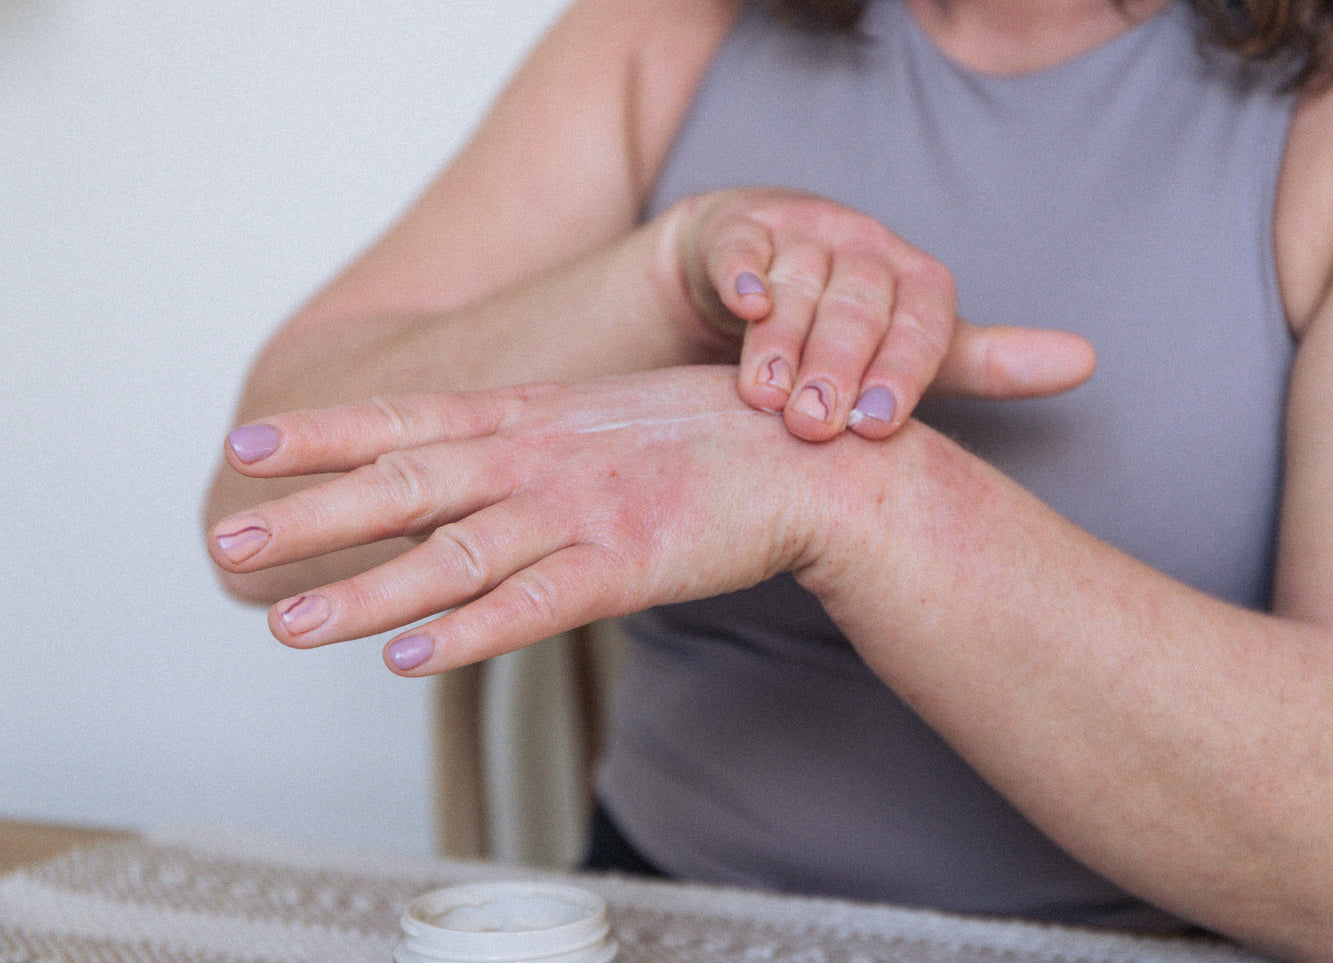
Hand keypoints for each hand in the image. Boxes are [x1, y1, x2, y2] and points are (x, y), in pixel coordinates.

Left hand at [207, 367, 855, 674]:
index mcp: (532, 418)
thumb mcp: (602, 417)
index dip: (326, 435)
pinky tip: (410, 657)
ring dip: (367, 592)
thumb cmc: (708, 437)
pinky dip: (468, 633)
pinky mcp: (627, 566)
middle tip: (233, 543)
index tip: (252, 445)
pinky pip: (533, 607)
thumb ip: (534, 440)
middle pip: (407, 487)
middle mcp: (540, 459)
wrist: (809, 459)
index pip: (408, 420)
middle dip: (315, 517)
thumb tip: (472, 466)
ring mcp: (580, 511)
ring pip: (453, 556)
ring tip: (290, 626)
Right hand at [672, 188, 1095, 441]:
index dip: (902, 372)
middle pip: (857, 304)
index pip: (923, 321)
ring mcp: (799, 233)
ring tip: (766, 399)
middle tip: (814, 427)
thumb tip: (1090, 362)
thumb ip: (992, 362)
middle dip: (835, 366)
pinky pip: (740, 246)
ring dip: (782, 341)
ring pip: (797, 283)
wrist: (747, 276)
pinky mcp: (738, 229)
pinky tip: (746, 307)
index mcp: (916, 277)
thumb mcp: (918, 350)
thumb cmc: (847, 329)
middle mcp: (863, 245)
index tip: (876, 428)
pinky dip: (742, 273)